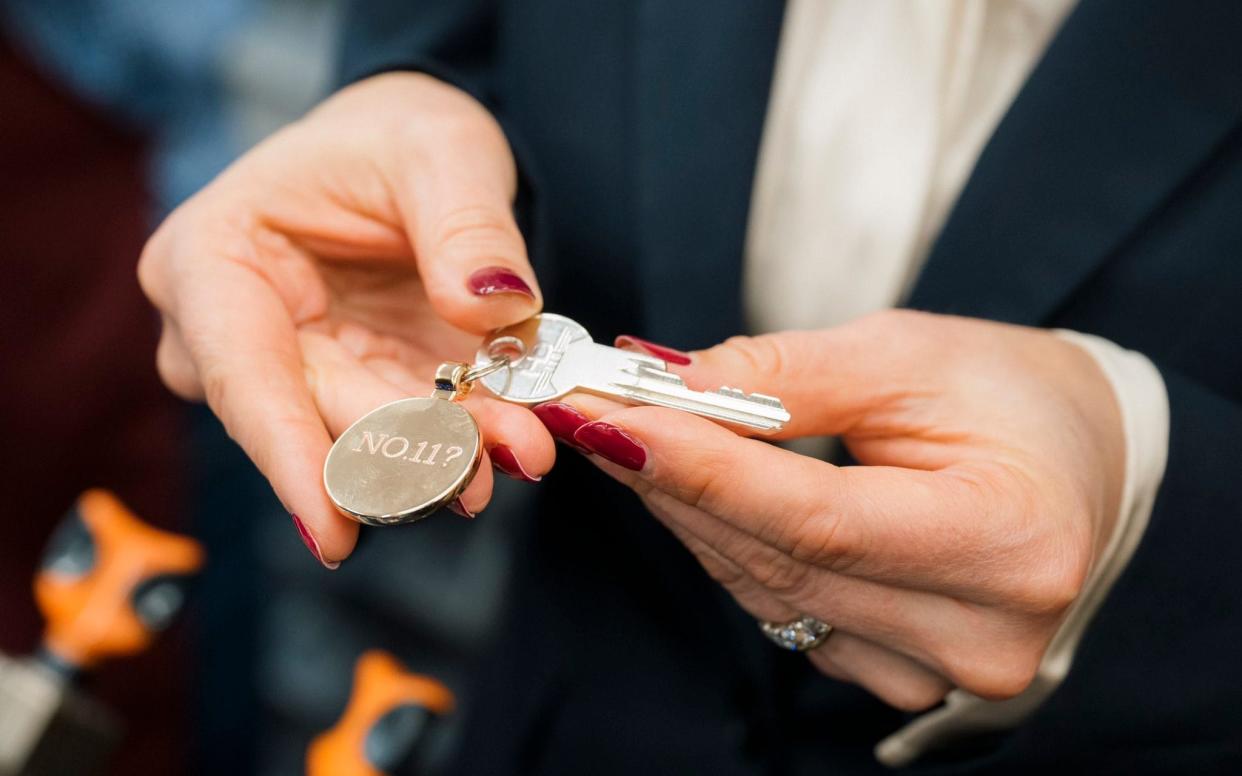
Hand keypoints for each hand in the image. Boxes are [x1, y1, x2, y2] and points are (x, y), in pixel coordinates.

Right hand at [139, 73, 554, 565]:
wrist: (407, 154)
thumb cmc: (396, 135)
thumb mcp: (440, 150)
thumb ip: (466, 225)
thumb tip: (494, 306)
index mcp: (210, 261)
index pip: (243, 374)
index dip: (288, 456)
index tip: (334, 532)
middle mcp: (233, 335)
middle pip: (314, 422)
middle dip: (403, 457)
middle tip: (484, 472)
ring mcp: (296, 374)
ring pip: (366, 441)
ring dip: (446, 456)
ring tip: (519, 451)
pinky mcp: (356, 396)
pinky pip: (409, 433)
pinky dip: (466, 439)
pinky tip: (517, 440)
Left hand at [550, 311, 1124, 709]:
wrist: (1080, 463)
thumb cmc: (1014, 398)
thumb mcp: (912, 357)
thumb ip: (789, 375)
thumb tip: (671, 389)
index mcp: (1007, 541)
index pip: (818, 518)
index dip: (701, 470)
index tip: (608, 419)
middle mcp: (977, 632)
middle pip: (778, 559)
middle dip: (670, 480)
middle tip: (590, 410)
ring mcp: (935, 670)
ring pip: (766, 589)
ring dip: (686, 510)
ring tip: (626, 434)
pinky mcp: (894, 671)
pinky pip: (782, 608)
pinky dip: (728, 543)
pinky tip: (689, 488)